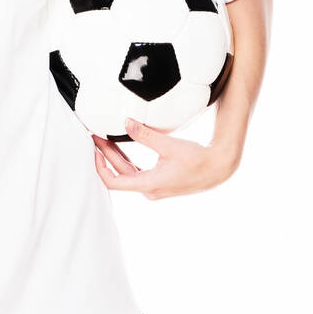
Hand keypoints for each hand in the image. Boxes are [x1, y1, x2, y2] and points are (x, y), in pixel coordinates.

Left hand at [92, 118, 239, 199]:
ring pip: (128, 172)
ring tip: (105, 139)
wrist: (218, 169)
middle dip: (106, 154)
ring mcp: (154, 187)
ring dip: (116, 156)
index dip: (99, 166)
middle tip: (96, 136)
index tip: (94, 150)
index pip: (113, 181)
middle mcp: (149, 190)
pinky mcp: (160, 182)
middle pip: (119, 174)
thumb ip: (145, 135)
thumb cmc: (198, 160)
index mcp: (148, 184)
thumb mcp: (170, 145)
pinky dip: (128, 160)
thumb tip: (126, 123)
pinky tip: (123, 147)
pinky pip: (137, 172)